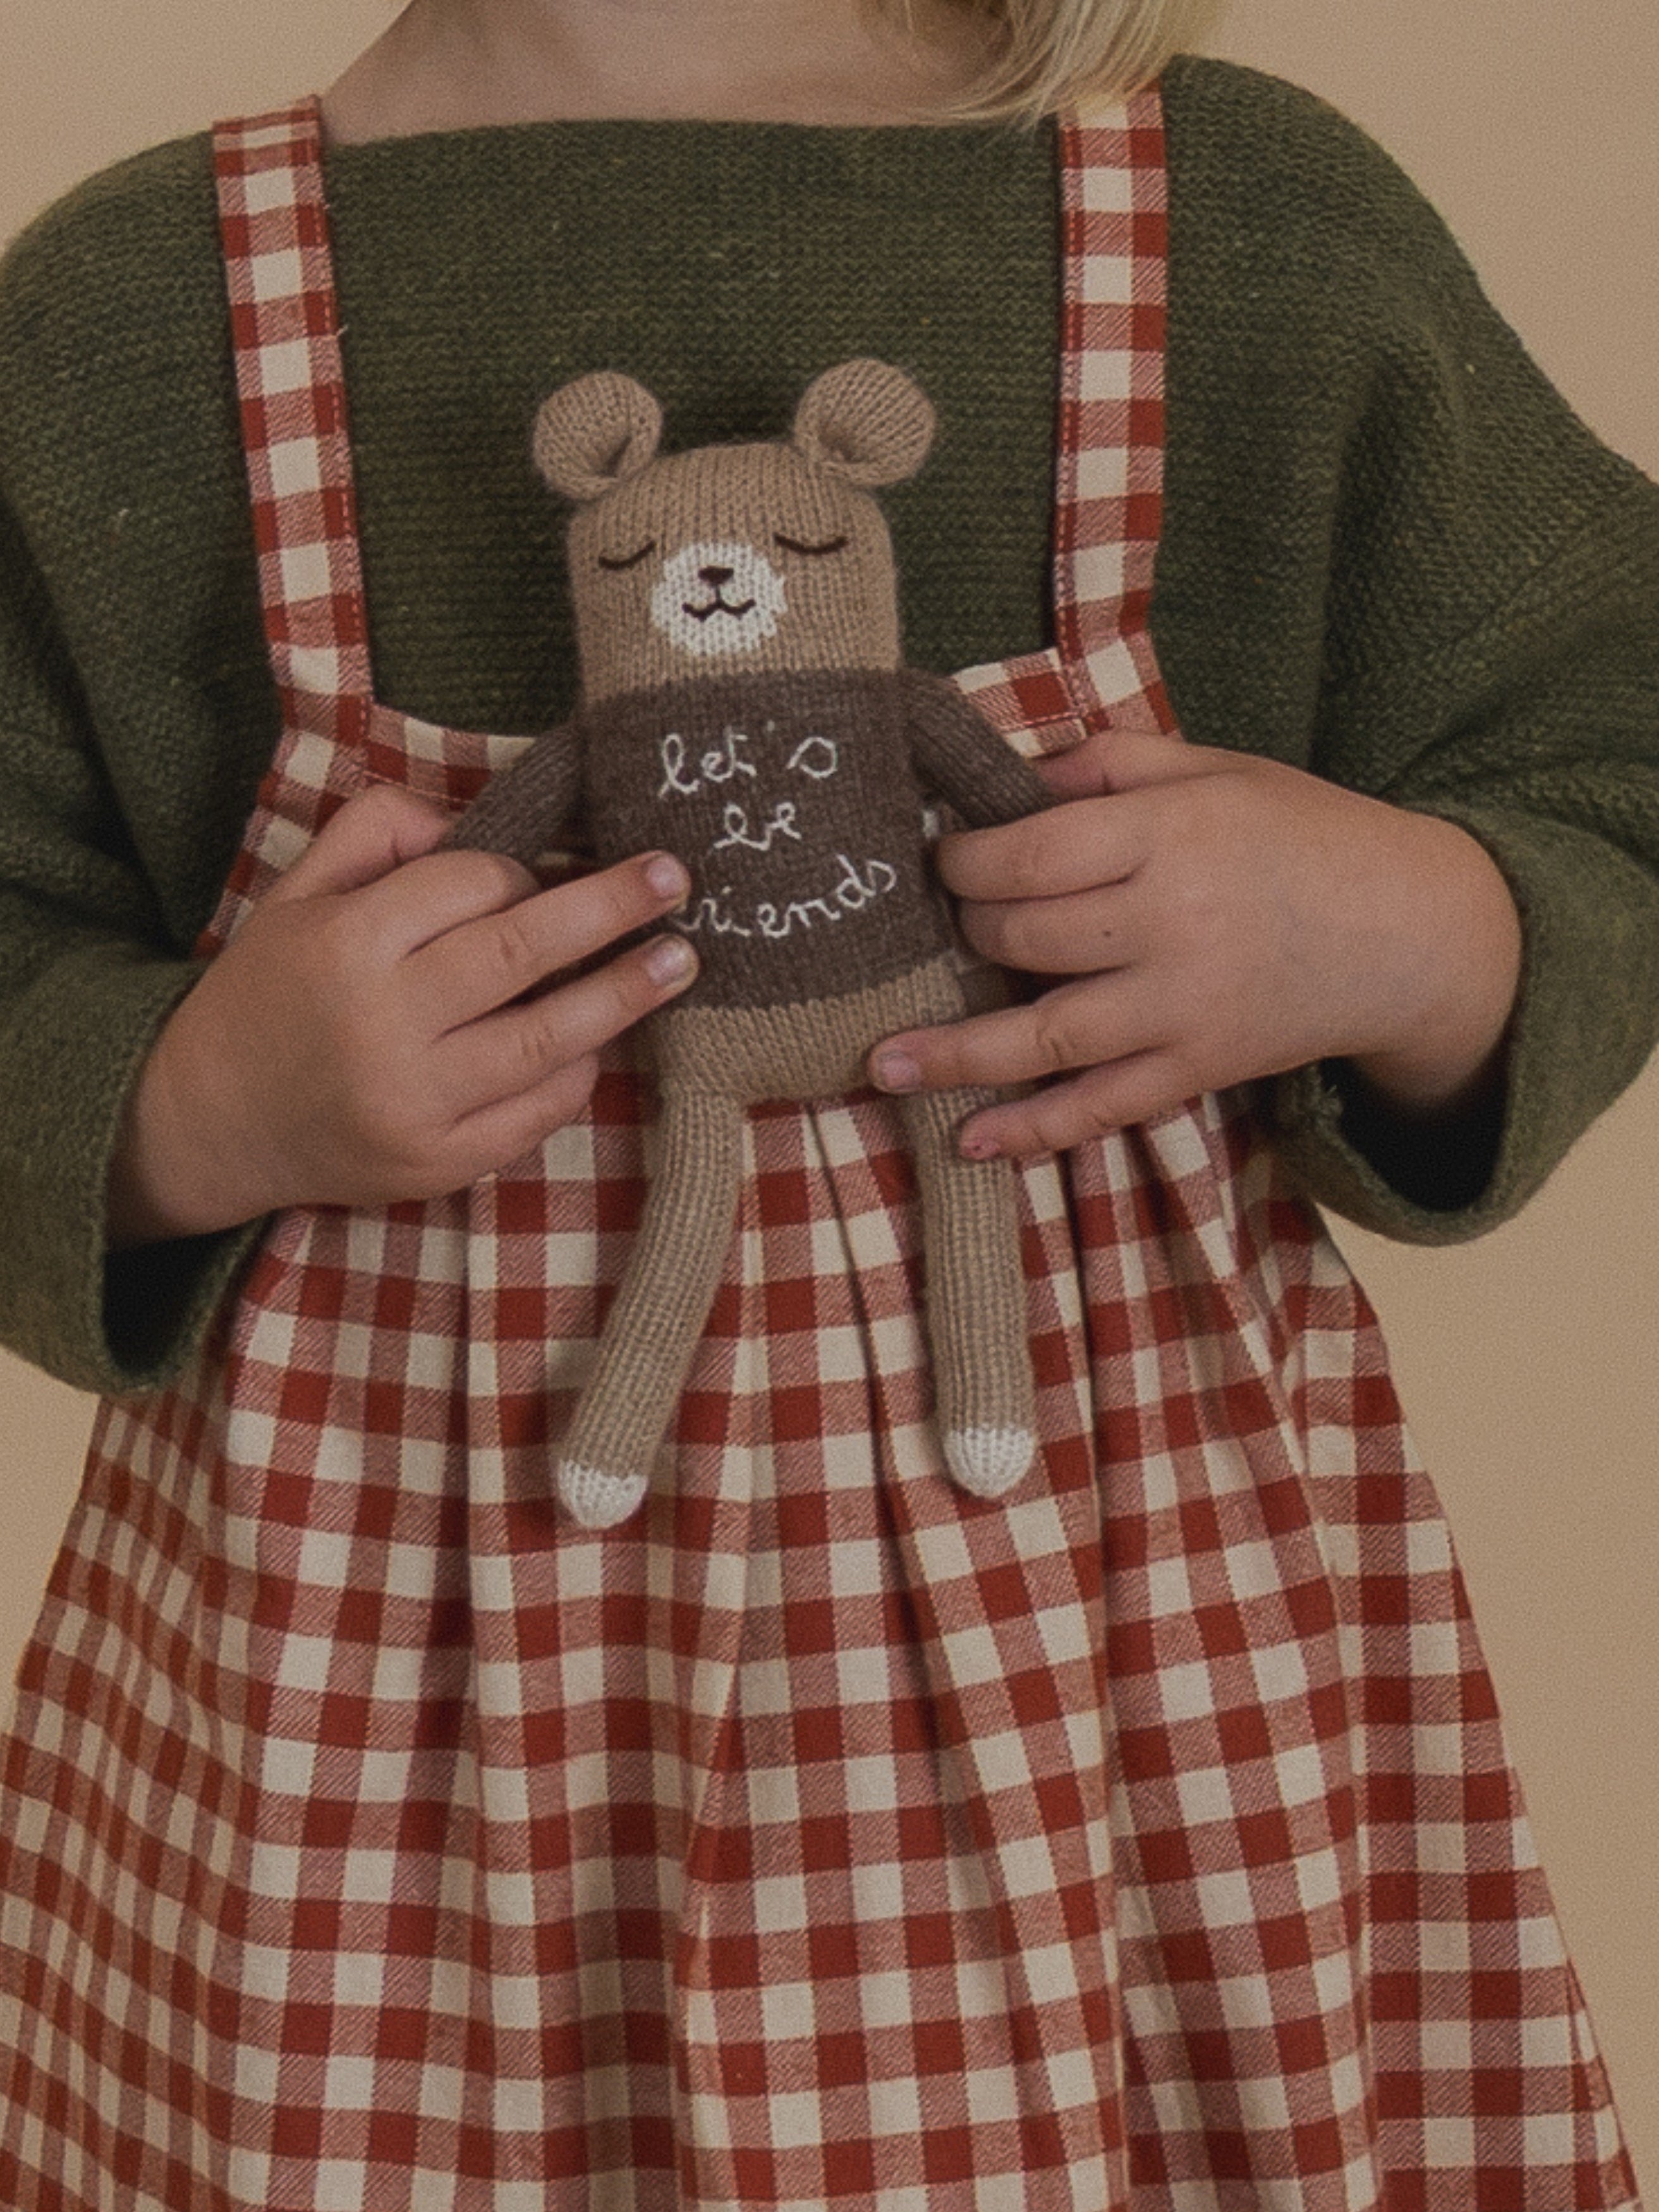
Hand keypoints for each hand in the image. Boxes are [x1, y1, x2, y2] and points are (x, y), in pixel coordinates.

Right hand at [106, 783, 699, 1243]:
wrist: (209, 1123)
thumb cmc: (265, 995)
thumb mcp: (295, 894)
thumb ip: (374, 833)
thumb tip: (469, 814)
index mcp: (347, 945)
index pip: (469, 886)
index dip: (522, 872)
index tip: (555, 867)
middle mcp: (384, 1026)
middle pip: (523, 954)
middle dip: (610, 911)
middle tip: (677, 880)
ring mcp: (415, 1104)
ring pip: (546, 1041)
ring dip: (623, 996)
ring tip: (679, 960)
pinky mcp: (437, 1164)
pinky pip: (535, 1114)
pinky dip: (577, 1074)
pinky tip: (605, 1041)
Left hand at [867, 726, 1521, 1159]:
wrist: (1410, 931)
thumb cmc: (1302, 834)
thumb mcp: (1214, 769)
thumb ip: (1106, 766)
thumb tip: (1003, 774)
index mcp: (1173, 835)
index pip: (1032, 852)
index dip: (965, 860)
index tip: (942, 860)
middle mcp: (1174, 924)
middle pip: (1025, 938)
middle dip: (967, 933)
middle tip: (947, 927)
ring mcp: (1185, 1008)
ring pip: (1047, 1035)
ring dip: (958, 1054)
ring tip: (881, 1067)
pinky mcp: (1199, 1069)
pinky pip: (1103, 1107)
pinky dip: (1036, 1129)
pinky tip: (974, 1140)